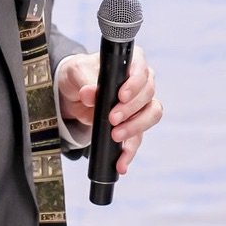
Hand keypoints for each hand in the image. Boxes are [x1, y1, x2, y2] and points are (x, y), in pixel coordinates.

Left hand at [57, 47, 161, 172]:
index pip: (142, 71)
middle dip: (131, 110)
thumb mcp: (76, 72)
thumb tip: (89, 93)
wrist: (74, 95)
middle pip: (148, 96)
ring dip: (135, 128)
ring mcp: (140, 105)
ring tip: (115, 136)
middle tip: (112, 119)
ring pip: (151, 116)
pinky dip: (130, 151)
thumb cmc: (80, 75)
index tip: (121, 96)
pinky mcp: (134, 125)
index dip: (135, 84)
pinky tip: (121, 163)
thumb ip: (84, 80)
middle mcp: (141, 83)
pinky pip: (138, 138)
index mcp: (131, 63)